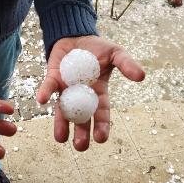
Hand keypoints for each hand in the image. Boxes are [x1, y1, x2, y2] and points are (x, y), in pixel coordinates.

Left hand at [37, 35, 144, 150]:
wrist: (77, 36)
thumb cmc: (98, 48)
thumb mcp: (116, 54)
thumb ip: (126, 64)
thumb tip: (141, 76)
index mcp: (98, 93)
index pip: (101, 113)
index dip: (102, 126)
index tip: (101, 139)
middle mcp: (81, 96)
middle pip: (81, 119)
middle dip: (81, 134)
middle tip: (80, 146)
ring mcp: (66, 89)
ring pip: (63, 111)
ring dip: (62, 125)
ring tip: (61, 139)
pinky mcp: (53, 78)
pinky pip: (49, 88)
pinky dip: (45, 93)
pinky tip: (42, 101)